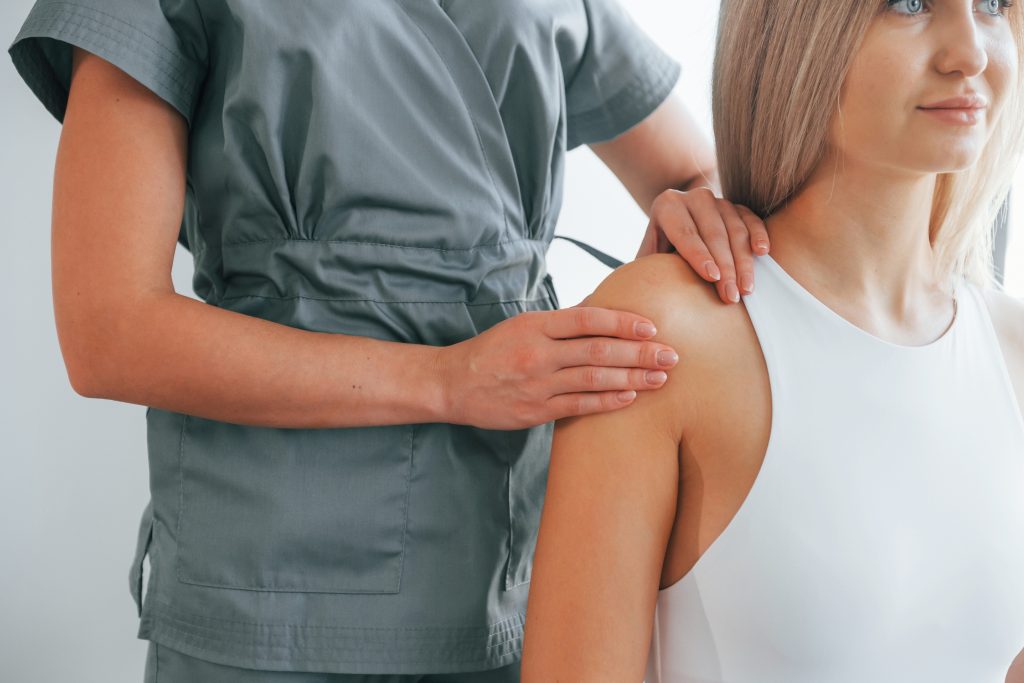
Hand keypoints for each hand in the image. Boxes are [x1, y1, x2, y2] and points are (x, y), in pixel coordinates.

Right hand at [436, 307, 678, 429]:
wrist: (453, 384)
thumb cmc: (493, 351)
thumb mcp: (522, 326)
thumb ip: (560, 323)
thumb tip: (602, 312)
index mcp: (535, 326)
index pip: (587, 319)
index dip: (622, 323)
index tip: (651, 327)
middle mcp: (538, 353)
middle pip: (598, 350)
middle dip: (639, 352)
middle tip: (671, 355)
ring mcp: (538, 384)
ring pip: (594, 379)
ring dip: (632, 377)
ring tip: (661, 378)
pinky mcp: (536, 411)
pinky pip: (580, 405)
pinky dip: (608, 401)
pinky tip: (631, 396)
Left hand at [636, 187, 769, 303]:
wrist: (677, 224)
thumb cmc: (660, 248)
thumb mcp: (649, 254)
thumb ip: (644, 268)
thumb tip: (634, 294)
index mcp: (667, 206)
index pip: (685, 232)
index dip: (698, 255)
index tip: (711, 277)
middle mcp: (694, 198)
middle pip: (713, 233)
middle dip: (725, 267)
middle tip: (731, 296)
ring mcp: (718, 200)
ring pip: (735, 228)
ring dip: (743, 261)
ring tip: (746, 289)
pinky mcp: (737, 206)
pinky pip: (751, 219)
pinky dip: (758, 234)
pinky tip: (762, 253)